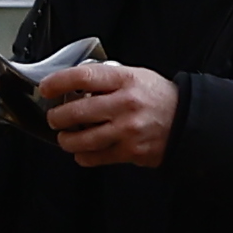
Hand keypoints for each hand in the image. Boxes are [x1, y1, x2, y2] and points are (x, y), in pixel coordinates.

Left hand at [42, 62, 181, 167]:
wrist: (186, 120)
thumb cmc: (157, 97)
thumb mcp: (135, 75)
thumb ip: (107, 79)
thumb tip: (74, 86)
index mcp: (125, 80)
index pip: (83, 77)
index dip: (58, 82)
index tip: (46, 88)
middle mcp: (125, 104)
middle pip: (77, 111)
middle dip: (57, 117)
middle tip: (54, 118)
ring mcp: (127, 130)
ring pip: (83, 139)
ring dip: (67, 140)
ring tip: (65, 137)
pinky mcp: (130, 151)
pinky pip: (96, 157)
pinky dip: (83, 156)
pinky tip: (83, 151)